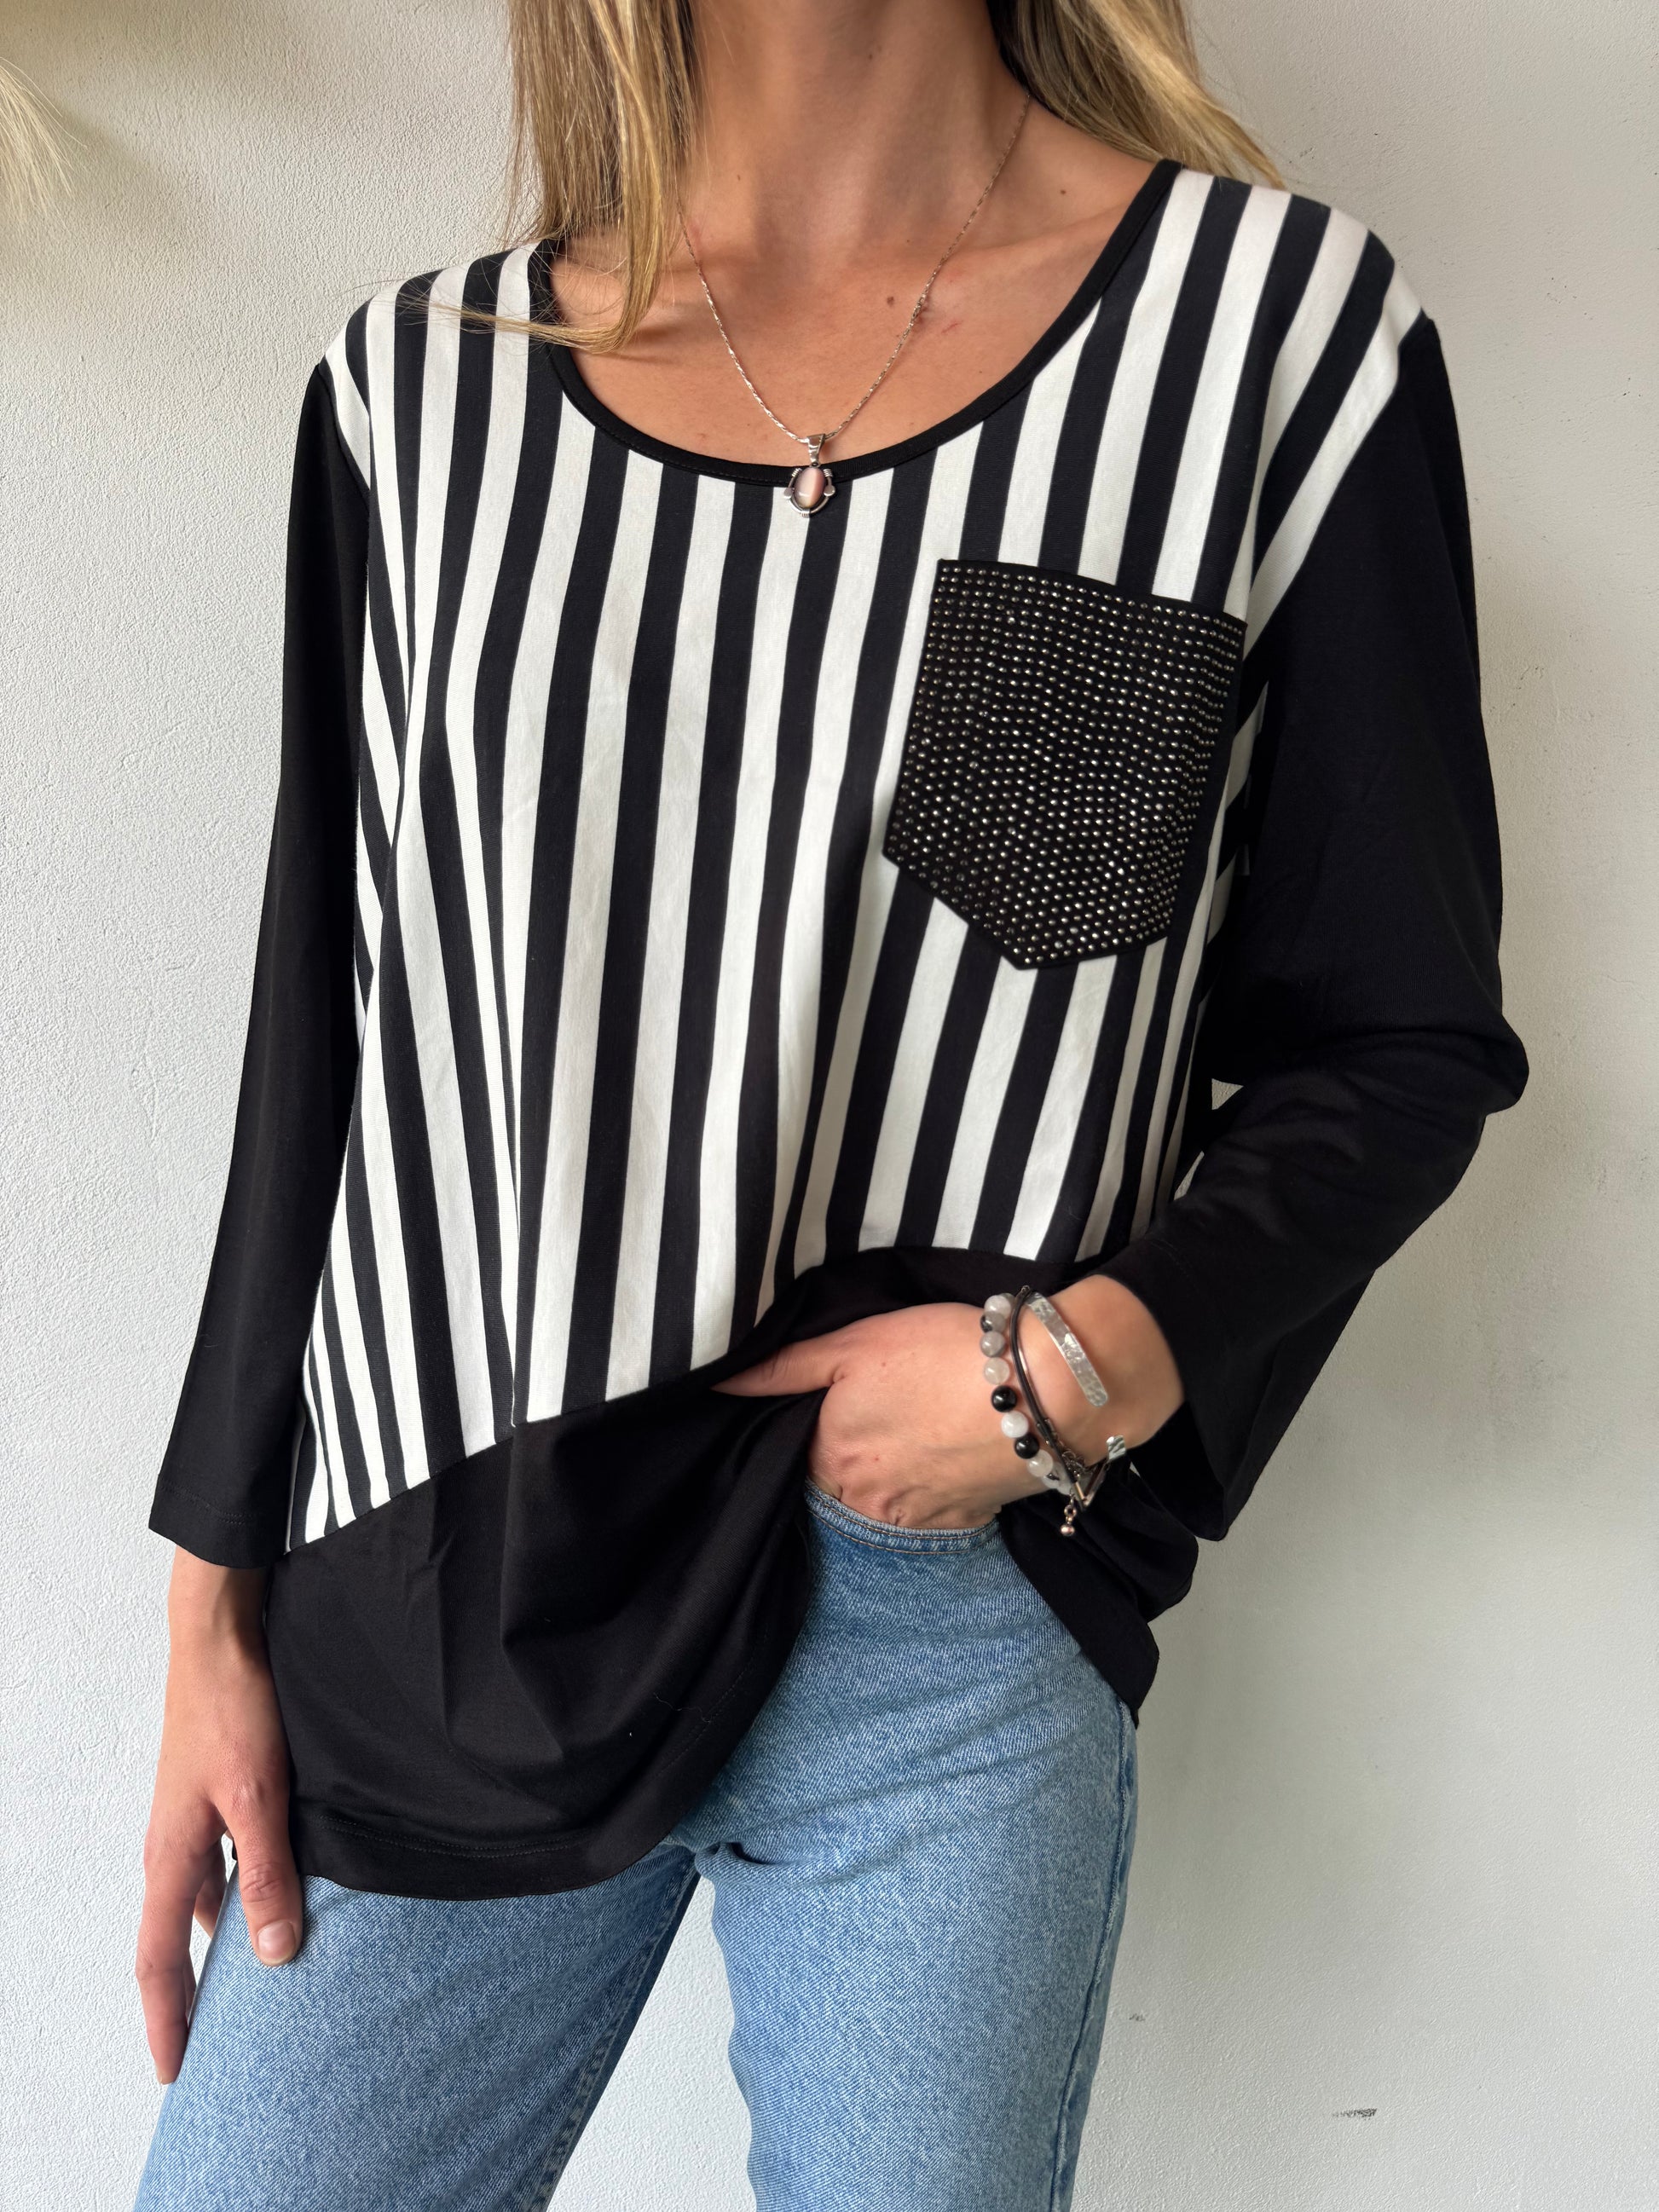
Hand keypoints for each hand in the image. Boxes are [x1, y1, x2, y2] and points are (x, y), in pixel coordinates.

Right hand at [136, 1553, 302, 2084]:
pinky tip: (280, 1903)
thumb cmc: (233, 1709)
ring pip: (205, 1904)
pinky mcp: (216, 1797)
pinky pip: (225, 1868)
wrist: (221, 1637)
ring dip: (224, 1946)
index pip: (162, 1961)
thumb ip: (269, 1875)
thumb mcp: (258, 1796)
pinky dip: (245, 1898)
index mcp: (171, 1857)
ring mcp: (192, 1822)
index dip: (170, 2020)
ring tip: (257, 1987)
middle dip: (193, 1996)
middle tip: (216, 2047)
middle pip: (178, 1941)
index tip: (177, 2073)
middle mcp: (174, 1848)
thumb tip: (275, 1955)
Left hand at [713, 1281, 1182, 1529]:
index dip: (817, 1418)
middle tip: (890, 1405)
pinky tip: (950, 1446)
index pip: (797, 1447)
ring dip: (893, 1469)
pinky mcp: (960, 1523)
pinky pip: (930, 1508)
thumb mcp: (852, 1343)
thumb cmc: (941, 1353)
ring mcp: (913, 1519)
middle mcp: (861, 1500)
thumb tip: (717, 1384)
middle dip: (854, 1448)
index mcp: (826, 1455)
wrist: (1043, 1388)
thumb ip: (781, 1369)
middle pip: (838, 1477)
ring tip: (922, 1423)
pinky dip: (933, 1482)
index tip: (847, 1394)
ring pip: (883, 1497)